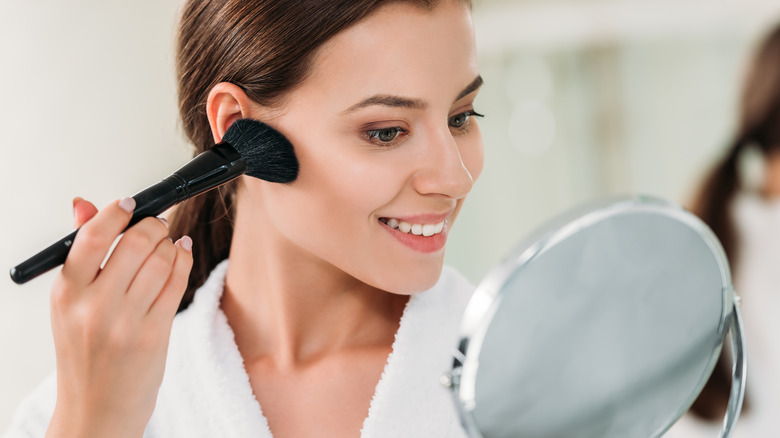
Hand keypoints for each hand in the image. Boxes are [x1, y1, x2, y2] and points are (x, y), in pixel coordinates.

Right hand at [45, 197, 192, 437]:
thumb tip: (84, 205)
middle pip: (135, 243)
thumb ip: (82, 254)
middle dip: (153, 226)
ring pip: (161, 260)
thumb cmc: (85, 358)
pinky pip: (177, 283)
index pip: (92, 236)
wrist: (96, 412)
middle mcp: (94, 306)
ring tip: (169, 244)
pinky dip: (184, 261)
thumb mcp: (70, 306)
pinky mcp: (154, 334)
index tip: (130, 203)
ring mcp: (125, 321)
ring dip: (171, 244)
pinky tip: (182, 255)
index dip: (116, 211)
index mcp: (66, 294)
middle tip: (157, 225)